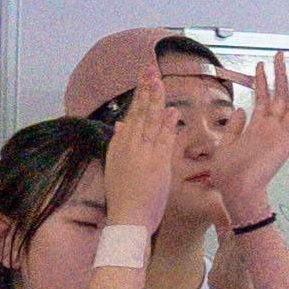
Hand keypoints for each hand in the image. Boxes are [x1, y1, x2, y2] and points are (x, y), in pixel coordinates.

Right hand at [98, 89, 178, 236]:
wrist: (126, 219)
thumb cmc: (124, 198)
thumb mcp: (116, 167)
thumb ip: (118, 143)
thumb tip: (119, 124)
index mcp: (120, 146)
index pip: (131, 114)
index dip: (138, 95)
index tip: (144, 78)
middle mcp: (129, 146)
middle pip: (139, 112)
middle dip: (145, 89)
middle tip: (150, 68)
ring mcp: (142, 154)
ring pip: (149, 122)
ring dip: (155, 100)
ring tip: (159, 80)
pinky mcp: (156, 165)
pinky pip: (163, 140)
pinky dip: (168, 125)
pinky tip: (172, 110)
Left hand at [211, 55, 288, 218]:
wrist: (235, 189)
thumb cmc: (227, 173)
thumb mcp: (225, 145)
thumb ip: (235, 126)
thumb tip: (241, 108)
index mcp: (257, 128)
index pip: (262, 98)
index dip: (262, 81)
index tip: (260, 65)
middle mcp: (271, 129)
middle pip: (279, 96)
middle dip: (280, 74)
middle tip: (280, 55)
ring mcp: (281, 136)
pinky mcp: (288, 145)